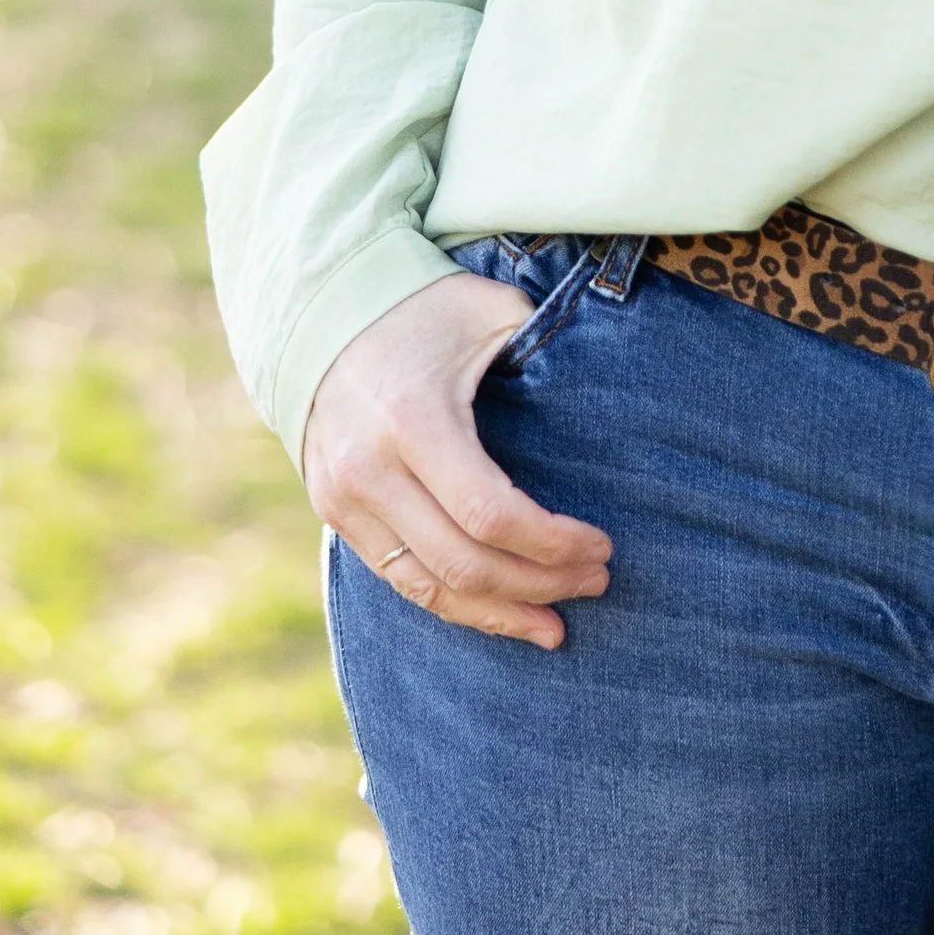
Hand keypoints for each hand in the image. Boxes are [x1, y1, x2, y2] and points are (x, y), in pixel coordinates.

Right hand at [303, 271, 613, 647]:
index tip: (601, 545)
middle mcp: (370, 470)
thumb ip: (544, 356)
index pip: (491, 514)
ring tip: (554, 626)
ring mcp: (344, 499)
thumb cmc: (428, 308)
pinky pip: (399, 579)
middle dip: (539, 584)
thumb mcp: (491, 313)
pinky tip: (498, 612)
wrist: (324, 310)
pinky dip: (453, 603)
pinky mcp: (335, 513)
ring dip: (498, 613)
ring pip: (427, 589)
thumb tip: (609, 408)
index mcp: (414, 420)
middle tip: (596, 582)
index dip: (553, 544)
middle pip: (463, 563)